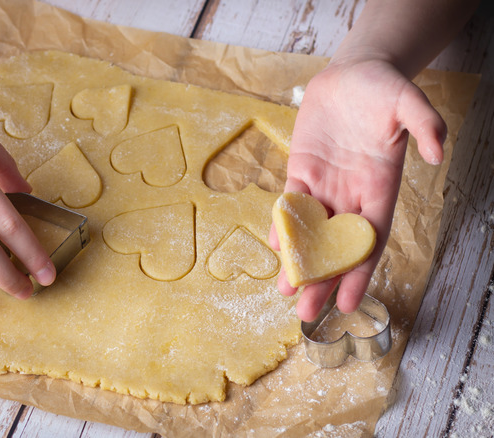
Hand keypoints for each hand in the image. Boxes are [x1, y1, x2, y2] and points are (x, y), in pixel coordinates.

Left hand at [270, 58, 445, 321]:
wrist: (354, 73)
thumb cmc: (385, 88)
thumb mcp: (408, 100)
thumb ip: (425, 123)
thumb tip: (438, 151)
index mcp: (380, 187)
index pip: (369, 239)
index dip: (358, 271)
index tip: (347, 302)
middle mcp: (352, 193)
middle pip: (336, 245)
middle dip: (321, 279)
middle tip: (305, 313)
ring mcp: (325, 184)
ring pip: (310, 232)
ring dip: (298, 261)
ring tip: (285, 291)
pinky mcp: (301, 170)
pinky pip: (290, 204)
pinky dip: (283, 225)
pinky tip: (275, 247)